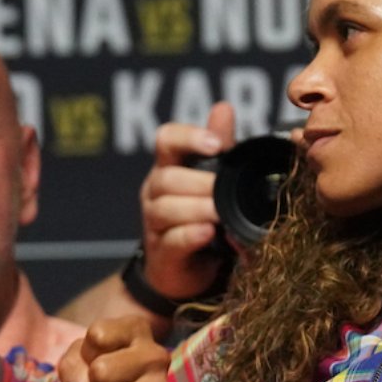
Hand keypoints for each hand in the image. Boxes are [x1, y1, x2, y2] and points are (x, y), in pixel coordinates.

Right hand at [140, 102, 234, 298]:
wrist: (188, 273)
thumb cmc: (202, 218)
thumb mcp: (214, 179)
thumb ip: (217, 146)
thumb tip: (223, 107)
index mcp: (169, 168)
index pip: (166, 139)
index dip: (188, 137)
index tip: (216, 145)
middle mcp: (155, 192)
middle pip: (167, 177)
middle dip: (200, 182)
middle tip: (226, 189)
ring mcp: (155, 224)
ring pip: (166, 208)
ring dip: (197, 208)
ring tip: (220, 213)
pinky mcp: (162, 254)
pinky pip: (172, 240)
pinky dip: (190, 235)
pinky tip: (207, 233)